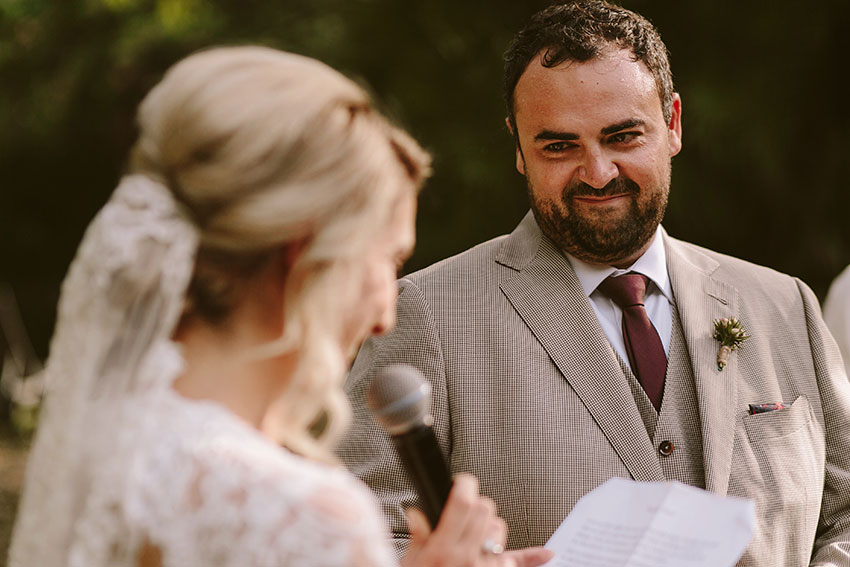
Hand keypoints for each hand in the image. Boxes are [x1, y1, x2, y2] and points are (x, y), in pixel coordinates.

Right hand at [400, 474, 552, 566]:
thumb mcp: (411, 561)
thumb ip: (419, 535)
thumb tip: (418, 512)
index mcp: (442, 550)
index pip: (463, 504)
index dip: (464, 485)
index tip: (462, 482)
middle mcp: (466, 558)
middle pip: (485, 511)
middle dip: (476, 502)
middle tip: (465, 506)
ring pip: (499, 529)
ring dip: (489, 525)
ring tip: (476, 531)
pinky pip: (516, 562)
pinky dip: (530, 557)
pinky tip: (546, 554)